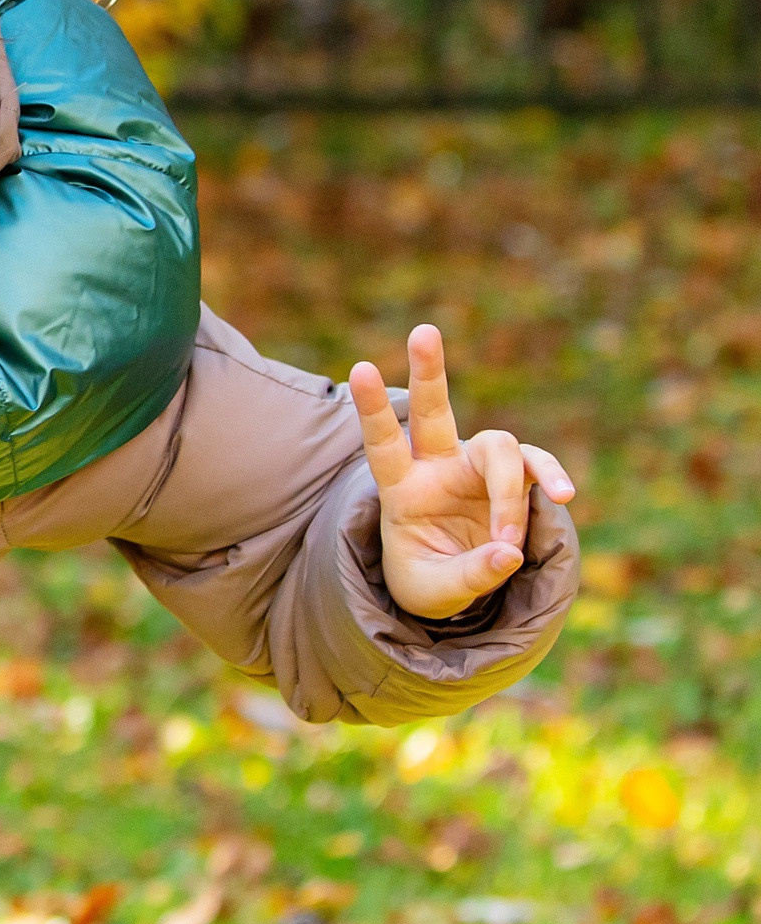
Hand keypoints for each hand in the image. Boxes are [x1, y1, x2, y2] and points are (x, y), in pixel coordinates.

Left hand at [349, 324, 575, 620]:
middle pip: (432, 411)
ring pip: (498, 447)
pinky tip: (562, 495)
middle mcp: (437, 467)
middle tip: (423, 331)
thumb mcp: (435, 592)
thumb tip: (509, 552)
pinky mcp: (514, 479)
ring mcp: (478, 469)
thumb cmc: (430, 582)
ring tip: (509, 540)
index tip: (360, 368)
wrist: (459, 588)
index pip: (383, 443)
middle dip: (429, 371)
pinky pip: (534, 466)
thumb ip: (469, 575)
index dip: (373, 409)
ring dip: (508, 494)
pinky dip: (549, 476)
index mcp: (401, 489)